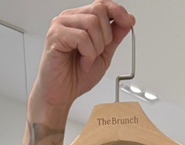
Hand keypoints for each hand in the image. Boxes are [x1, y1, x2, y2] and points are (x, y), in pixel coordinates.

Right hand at [29, 2, 134, 123]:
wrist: (60, 94)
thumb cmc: (76, 76)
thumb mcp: (104, 55)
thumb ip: (115, 36)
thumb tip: (128, 20)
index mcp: (80, 19)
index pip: (102, 4)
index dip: (117, 11)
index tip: (128, 22)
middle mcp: (69, 18)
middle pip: (99, 10)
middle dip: (106, 35)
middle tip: (98, 53)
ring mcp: (60, 25)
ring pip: (92, 23)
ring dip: (96, 47)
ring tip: (88, 60)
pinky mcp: (55, 35)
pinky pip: (82, 38)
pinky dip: (88, 54)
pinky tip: (83, 63)